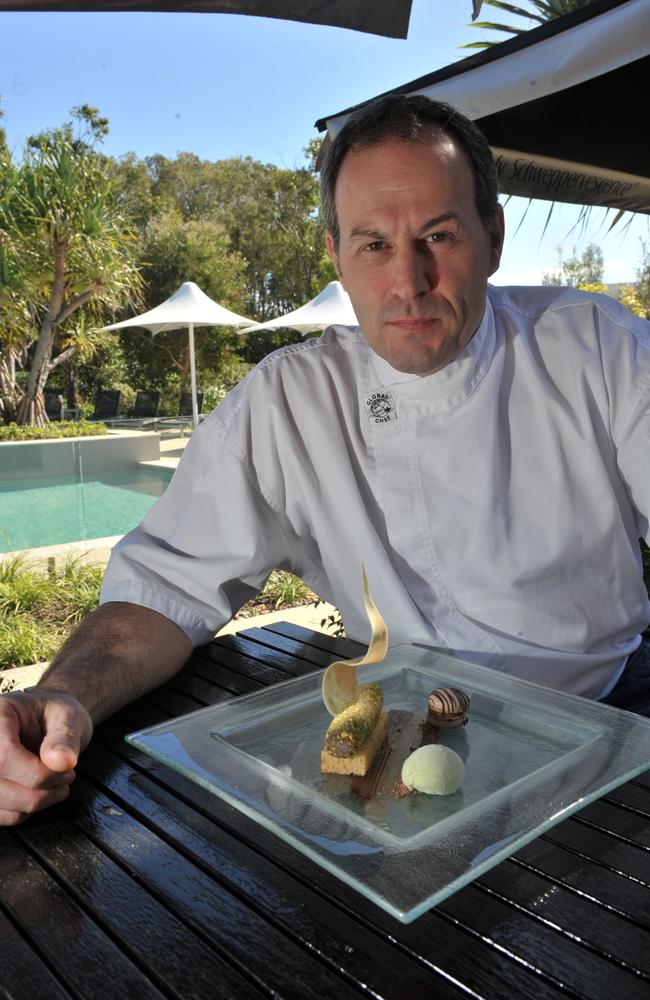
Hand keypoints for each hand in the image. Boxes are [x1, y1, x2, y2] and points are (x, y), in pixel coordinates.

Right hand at [0, 690, 92, 825]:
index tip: (67, 772)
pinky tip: (38, 793)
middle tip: (66, 779)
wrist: (46, 721)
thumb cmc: (55, 716)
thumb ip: (66, 737)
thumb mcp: (68, 716)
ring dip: (33, 804)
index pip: (5, 757)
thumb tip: (63, 762)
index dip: (39, 774)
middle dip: (39, 793)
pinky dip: (22, 811)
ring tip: (56, 785)